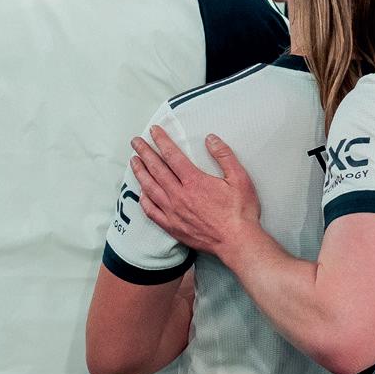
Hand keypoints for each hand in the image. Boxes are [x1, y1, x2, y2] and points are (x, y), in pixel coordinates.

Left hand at [131, 127, 259, 255]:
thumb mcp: (240, 178)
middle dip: (144, 153)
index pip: (172, 156)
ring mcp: (173, 212)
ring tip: (134, 162)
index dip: (161, 141)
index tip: (153, 131)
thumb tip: (211, 139)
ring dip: (140, 173)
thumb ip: (224, 156)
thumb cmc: (240, 212)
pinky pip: (151, 211)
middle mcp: (179, 195)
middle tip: (135, 142)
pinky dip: (144, 200)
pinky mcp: (172, 226)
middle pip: (156, 169)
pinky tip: (142, 192)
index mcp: (194, 181)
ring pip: (150, 188)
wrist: (237, 242)